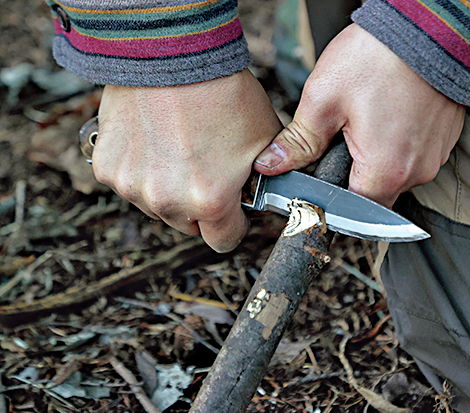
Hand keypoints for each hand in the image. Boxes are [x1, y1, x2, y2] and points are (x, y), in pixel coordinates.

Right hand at [92, 69, 281, 251]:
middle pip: (189, 226)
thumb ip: (269, 178)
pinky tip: (155, 142)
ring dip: (169, 189)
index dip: (232, 224)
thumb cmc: (221, 91)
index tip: (232, 209)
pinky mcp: (108, 169)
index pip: (223, 241)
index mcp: (209, 201)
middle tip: (207, 170)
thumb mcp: (266, 139)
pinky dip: (142, 171)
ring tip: (180, 149)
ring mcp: (132, 186)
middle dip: (200, 206)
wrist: (171, 52)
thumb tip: (270, 192)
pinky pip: (131, 184)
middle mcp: (167, 201)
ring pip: (158, 206)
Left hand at [254, 24, 464, 207]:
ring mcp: (436, 156)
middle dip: (352, 176)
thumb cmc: (378, 58)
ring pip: (395, 175)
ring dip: (376, 159)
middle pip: (375, 195)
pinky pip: (413, 155)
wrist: (430, 25)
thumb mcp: (324, 99)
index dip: (330, 199)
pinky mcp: (444, 139)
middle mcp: (417, 172)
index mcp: (386, 171)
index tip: (319, 180)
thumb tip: (271, 165)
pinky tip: (386, 115)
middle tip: (339, 142)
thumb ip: (298, 142)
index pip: (352, 210)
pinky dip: (397, 144)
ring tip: (364, 121)